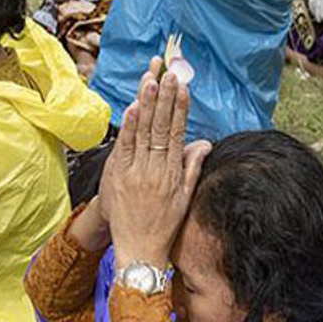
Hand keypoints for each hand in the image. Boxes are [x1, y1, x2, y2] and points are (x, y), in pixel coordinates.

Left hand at [101, 59, 211, 269]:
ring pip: (143, 131)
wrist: (140, 249)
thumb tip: (204, 142)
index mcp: (172, 172)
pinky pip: (125, 146)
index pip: (177, 132)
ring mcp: (136, 171)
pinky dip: (129, 126)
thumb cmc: (164, 224)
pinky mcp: (118, 175)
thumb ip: (192, 166)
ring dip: (147, 103)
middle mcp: (155, 168)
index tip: (182, 86)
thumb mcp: (185, 196)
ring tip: (151, 78)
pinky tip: (134, 106)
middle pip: (160, 126)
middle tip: (168, 72)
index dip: (180, 107)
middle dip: (164, 96)